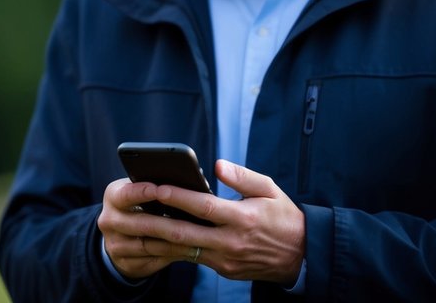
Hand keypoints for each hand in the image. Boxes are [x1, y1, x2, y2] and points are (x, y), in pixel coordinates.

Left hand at [97, 160, 305, 284]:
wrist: (303, 257)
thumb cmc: (285, 217)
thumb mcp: (270, 189)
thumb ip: (242, 176)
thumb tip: (217, 164)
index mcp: (243, 218)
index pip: (203, 206)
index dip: (177, 197)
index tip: (156, 186)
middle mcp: (231, 242)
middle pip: (185, 233)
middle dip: (155, 222)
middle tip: (132, 212)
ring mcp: (226, 260)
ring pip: (184, 250)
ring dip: (159, 240)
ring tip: (136, 226)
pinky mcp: (225, 270)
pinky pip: (194, 258)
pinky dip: (174, 249)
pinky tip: (156, 239)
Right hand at [98, 177, 199, 279]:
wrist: (121, 235)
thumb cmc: (139, 205)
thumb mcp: (138, 192)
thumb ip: (154, 188)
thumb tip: (185, 183)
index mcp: (112, 197)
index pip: (126, 194)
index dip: (142, 192)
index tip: (161, 190)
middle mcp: (109, 221)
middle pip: (143, 224)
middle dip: (171, 224)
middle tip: (196, 222)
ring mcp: (115, 245)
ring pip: (150, 245)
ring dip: (176, 243)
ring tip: (199, 238)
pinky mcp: (125, 263)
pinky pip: (153, 260)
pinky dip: (173, 255)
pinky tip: (189, 250)